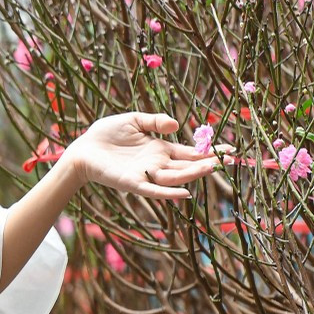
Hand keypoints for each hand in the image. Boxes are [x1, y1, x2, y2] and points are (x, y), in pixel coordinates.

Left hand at [59, 113, 217, 200]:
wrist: (83, 148)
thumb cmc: (106, 134)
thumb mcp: (134, 120)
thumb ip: (155, 122)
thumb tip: (177, 125)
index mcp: (160, 149)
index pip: (189, 152)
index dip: (209, 151)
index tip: (230, 149)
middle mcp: (157, 164)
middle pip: (187, 166)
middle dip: (208, 163)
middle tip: (230, 160)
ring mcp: (147, 175)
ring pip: (175, 177)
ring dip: (193, 174)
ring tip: (212, 168)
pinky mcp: (133, 183)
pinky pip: (154, 190)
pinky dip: (169, 192)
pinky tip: (184, 192)